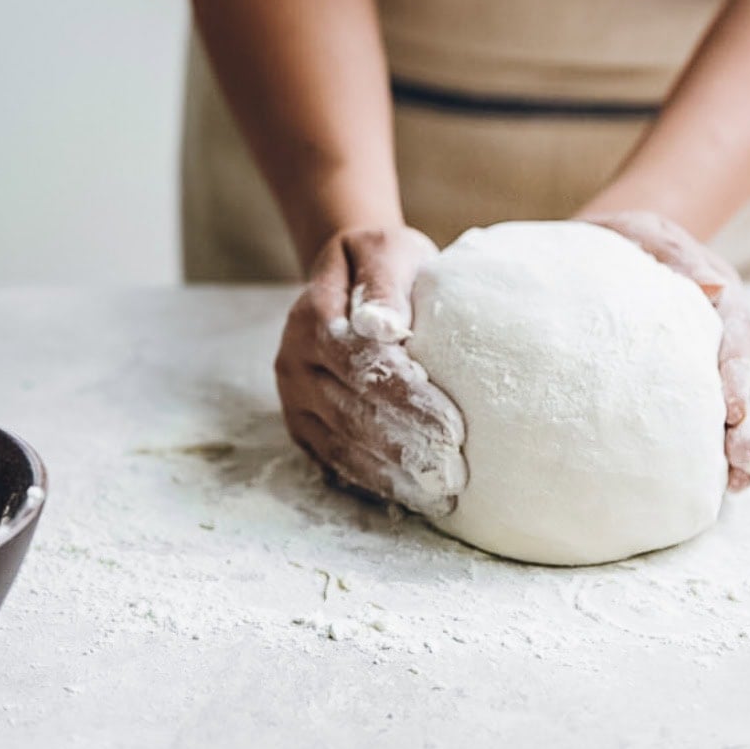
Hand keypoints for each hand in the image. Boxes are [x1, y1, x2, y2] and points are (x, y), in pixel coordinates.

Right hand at [275, 226, 467, 516]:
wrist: (350, 272)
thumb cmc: (381, 261)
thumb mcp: (386, 252)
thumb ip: (384, 286)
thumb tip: (385, 327)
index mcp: (312, 318)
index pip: (361, 366)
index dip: (407, 399)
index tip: (453, 428)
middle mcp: (294, 361)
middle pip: (352, 412)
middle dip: (406, 447)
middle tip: (455, 474)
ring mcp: (294, 397)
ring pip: (342, 443)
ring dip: (392, 474)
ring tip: (441, 495)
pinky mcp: (302, 423)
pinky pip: (334, 459)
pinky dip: (373, 480)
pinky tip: (410, 496)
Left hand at [579, 211, 749, 491]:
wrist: (616, 252)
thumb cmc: (628, 242)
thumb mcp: (645, 232)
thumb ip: (674, 254)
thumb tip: (713, 286)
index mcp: (719, 298)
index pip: (738, 336)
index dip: (740, 373)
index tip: (734, 408)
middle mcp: (727, 334)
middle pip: (749, 379)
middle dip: (749, 420)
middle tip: (742, 456)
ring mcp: (716, 361)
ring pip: (744, 404)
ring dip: (744, 440)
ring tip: (740, 478)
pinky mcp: (698, 384)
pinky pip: (718, 417)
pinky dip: (723, 448)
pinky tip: (724, 484)